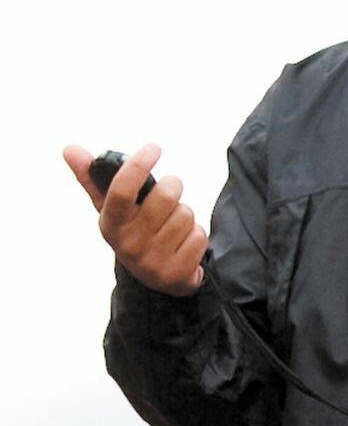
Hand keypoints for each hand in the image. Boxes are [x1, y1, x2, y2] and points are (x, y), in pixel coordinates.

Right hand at [63, 142, 207, 296]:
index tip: (154, 147)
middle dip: (174, 186)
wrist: (158, 278)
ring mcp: (152, 261)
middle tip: (170, 191)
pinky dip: (196, 235)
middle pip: (166, 196)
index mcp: (111, 224)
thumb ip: (94, 179)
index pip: (122, 191)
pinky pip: (199, 236)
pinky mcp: (176, 273)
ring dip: (186, 214)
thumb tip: (70, 149)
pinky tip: (183, 244)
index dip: (138, 166)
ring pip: (186, 215)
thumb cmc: (134, 231)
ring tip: (173, 225)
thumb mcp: (113, 210)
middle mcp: (128, 244)